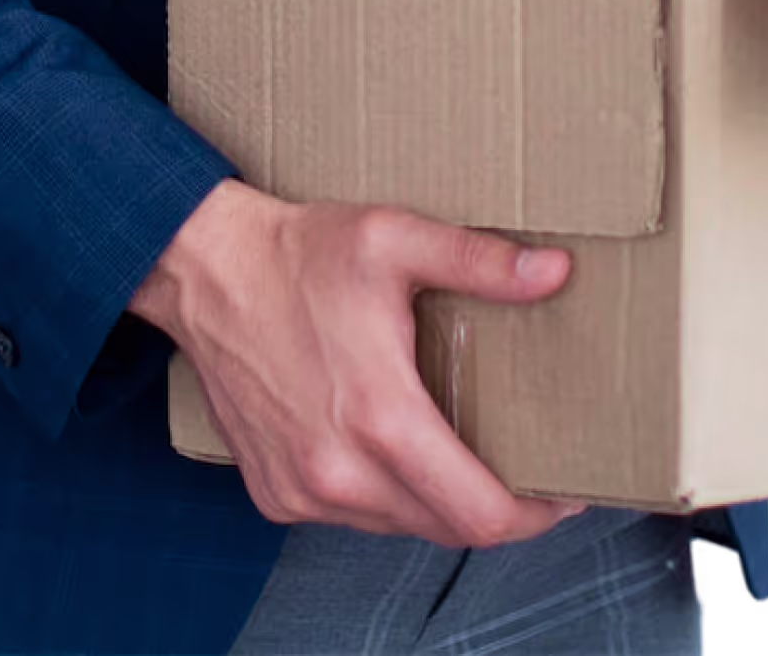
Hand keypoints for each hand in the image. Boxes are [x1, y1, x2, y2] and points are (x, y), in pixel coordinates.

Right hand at [131, 180, 590, 549]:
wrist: (205, 270)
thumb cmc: (300, 253)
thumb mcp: (396, 238)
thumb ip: (481, 261)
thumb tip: (556, 271)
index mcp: (381, 418)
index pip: (480, 514)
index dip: (533, 516)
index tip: (562, 494)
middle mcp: (339, 472)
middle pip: (446, 529)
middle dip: (493, 509)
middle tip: (523, 469)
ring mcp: (302, 490)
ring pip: (398, 526)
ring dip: (435, 502)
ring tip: (460, 453)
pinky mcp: (275, 494)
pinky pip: (350, 516)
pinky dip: (382, 496)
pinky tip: (390, 448)